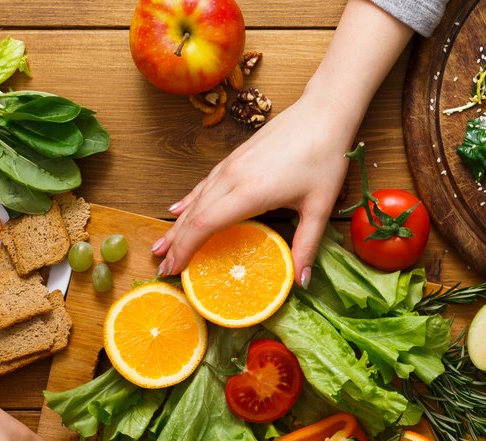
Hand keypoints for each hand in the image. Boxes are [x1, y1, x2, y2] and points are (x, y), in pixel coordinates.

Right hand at [153, 93, 353, 285]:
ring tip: (161, 245)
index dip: (186, 249)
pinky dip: (188, 200)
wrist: (323, 113)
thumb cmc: (324, 157)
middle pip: (194, 214)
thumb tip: (301, 282)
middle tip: (162, 268)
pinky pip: (204, 184)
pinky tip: (177, 208)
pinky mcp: (235, 158)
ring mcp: (231, 165)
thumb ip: (306, 246)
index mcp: (250, 192)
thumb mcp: (319, 208)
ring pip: (196, 198)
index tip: (174, 270)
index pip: (205, 224)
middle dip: (175, 243)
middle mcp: (233, 177)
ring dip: (177, 224)